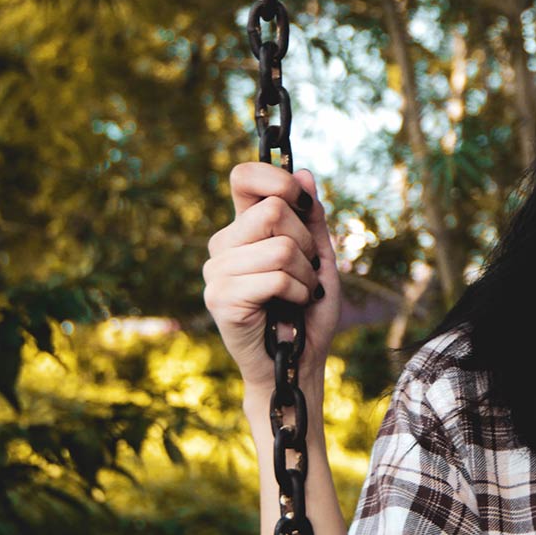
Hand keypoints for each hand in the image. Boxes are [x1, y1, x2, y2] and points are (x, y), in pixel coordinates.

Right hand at [202, 162, 340, 390]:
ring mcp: (217, 271)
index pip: (244, 176)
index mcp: (244, 228)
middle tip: (307, 270)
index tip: (302, 203)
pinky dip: (298, 292)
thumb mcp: (318, 257)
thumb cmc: (307, 310)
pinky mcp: (220, 298)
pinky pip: (275, 277)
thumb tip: (303, 173)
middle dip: (306, 242)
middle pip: (274, 210)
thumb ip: (311, 218)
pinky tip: (292, 308)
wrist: (298, 362)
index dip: (276, 179)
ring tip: (300, 294)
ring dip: (306, 274)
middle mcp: (224, 244)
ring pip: (280, 247)